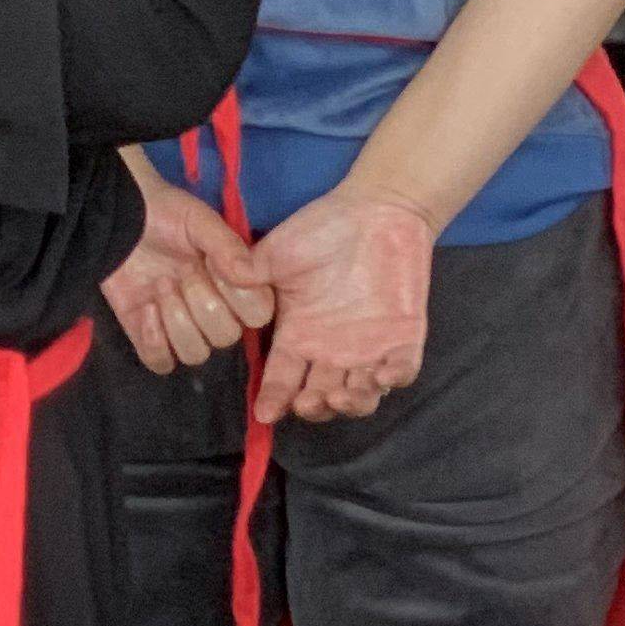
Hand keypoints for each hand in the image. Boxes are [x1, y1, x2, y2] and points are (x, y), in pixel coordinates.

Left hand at [100, 150, 273, 375]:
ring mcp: (180, 325)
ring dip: (177, 322)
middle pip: (225, 338)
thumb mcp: (199, 221)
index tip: (214, 266)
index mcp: (236, 287)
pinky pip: (160, 361)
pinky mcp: (147, 333)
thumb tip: (246, 275)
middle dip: (201, 303)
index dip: (239, 299)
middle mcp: (215, 312)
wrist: (119, 214)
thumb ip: (226, 246)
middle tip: (181, 272)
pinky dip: (154, 341)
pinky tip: (146, 308)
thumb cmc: (167, 215)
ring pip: (195, 354)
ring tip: (160, 286)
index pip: (257, 317)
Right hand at [249, 190, 436, 424]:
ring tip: (342, 394)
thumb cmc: (320, 231)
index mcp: (298, 334)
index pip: (282, 378)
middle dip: (314, 408)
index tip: (265, 413)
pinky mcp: (404, 339)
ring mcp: (369, 347)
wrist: (376, 212)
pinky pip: (402, 371)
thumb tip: (220, 289)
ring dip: (351, 404)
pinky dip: (393, 380)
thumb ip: (249, 277)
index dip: (273, 399)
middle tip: (310, 401)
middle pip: (321, 397)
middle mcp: (331, 350)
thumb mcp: (275, 254)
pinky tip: (381, 374)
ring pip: (361, 395)